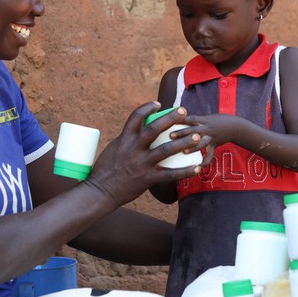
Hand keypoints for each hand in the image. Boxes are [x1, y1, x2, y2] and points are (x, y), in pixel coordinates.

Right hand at [85, 103, 209, 205]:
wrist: (100, 191)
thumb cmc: (105, 170)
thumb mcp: (114, 148)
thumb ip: (126, 139)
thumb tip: (137, 129)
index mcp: (123, 139)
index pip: (136, 117)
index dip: (148, 108)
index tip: (158, 104)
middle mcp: (133, 149)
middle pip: (154, 129)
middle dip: (170, 118)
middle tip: (183, 111)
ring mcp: (141, 164)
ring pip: (166, 149)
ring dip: (183, 142)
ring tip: (197, 136)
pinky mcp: (147, 179)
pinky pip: (170, 174)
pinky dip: (185, 171)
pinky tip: (197, 168)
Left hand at [163, 112, 236, 164]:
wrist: (234, 126)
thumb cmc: (218, 120)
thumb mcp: (205, 117)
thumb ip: (193, 121)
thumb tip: (176, 121)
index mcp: (202, 120)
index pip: (190, 118)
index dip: (180, 119)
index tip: (169, 120)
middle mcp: (206, 128)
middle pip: (192, 130)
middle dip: (182, 133)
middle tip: (170, 136)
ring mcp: (210, 137)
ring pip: (200, 143)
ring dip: (192, 148)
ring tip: (183, 152)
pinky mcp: (214, 145)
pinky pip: (210, 154)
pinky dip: (205, 161)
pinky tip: (198, 167)